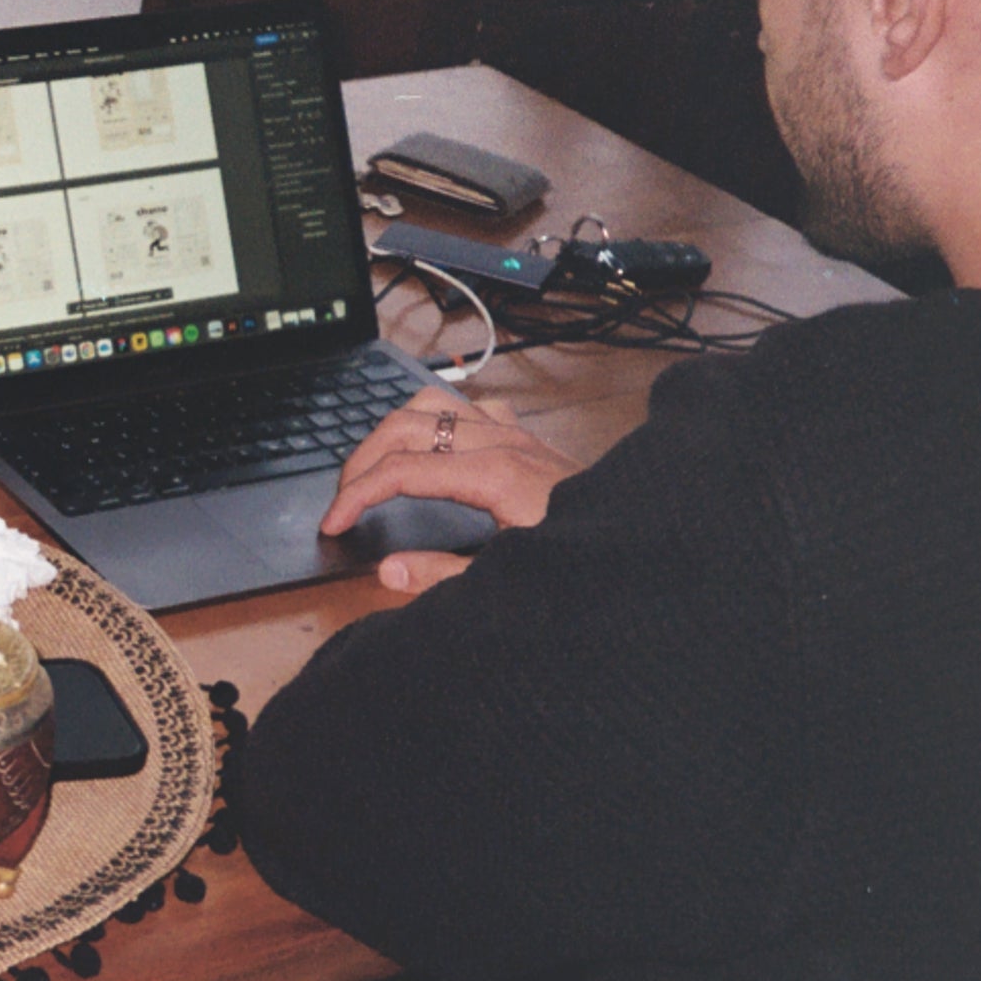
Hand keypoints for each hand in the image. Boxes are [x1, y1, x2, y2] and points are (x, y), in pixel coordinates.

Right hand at [321, 389, 577, 594]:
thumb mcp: (511, 577)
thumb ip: (443, 576)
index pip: (399, 471)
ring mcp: (514, 433)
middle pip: (404, 426)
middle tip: (342, 498)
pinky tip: (432, 447)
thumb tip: (389, 570)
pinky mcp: (526, 438)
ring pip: (432, 403)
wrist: (646, 545)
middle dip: (361, 460)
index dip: (355, 496)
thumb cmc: (587, 558)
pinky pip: (469, 409)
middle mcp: (501, 441)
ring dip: (393, 430)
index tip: (334, 524)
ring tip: (374, 467)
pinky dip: (436, 422)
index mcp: (493, 473)